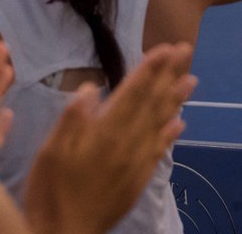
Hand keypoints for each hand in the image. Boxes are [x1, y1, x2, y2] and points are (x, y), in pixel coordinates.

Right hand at [23, 42, 196, 233]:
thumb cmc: (50, 191)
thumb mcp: (50, 152)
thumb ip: (72, 119)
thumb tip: (90, 88)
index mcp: (104, 133)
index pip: (132, 93)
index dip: (149, 70)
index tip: (165, 48)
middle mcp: (127, 143)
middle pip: (152, 102)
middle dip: (169, 75)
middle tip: (187, 49)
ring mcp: (137, 161)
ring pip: (160, 123)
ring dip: (176, 99)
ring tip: (192, 79)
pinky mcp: (139, 178)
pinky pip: (160, 150)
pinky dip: (171, 134)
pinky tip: (181, 122)